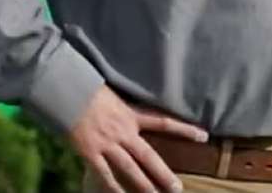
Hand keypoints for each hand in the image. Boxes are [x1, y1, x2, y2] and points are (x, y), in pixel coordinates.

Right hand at [68, 85, 207, 192]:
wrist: (67, 91)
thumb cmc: (89, 89)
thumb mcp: (114, 94)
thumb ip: (124, 107)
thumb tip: (127, 110)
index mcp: (132, 114)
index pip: (164, 122)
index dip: (185, 129)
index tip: (204, 136)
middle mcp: (123, 131)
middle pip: (148, 156)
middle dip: (163, 174)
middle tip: (177, 189)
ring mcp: (107, 143)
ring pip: (130, 169)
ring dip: (143, 185)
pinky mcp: (90, 152)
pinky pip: (104, 174)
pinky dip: (112, 187)